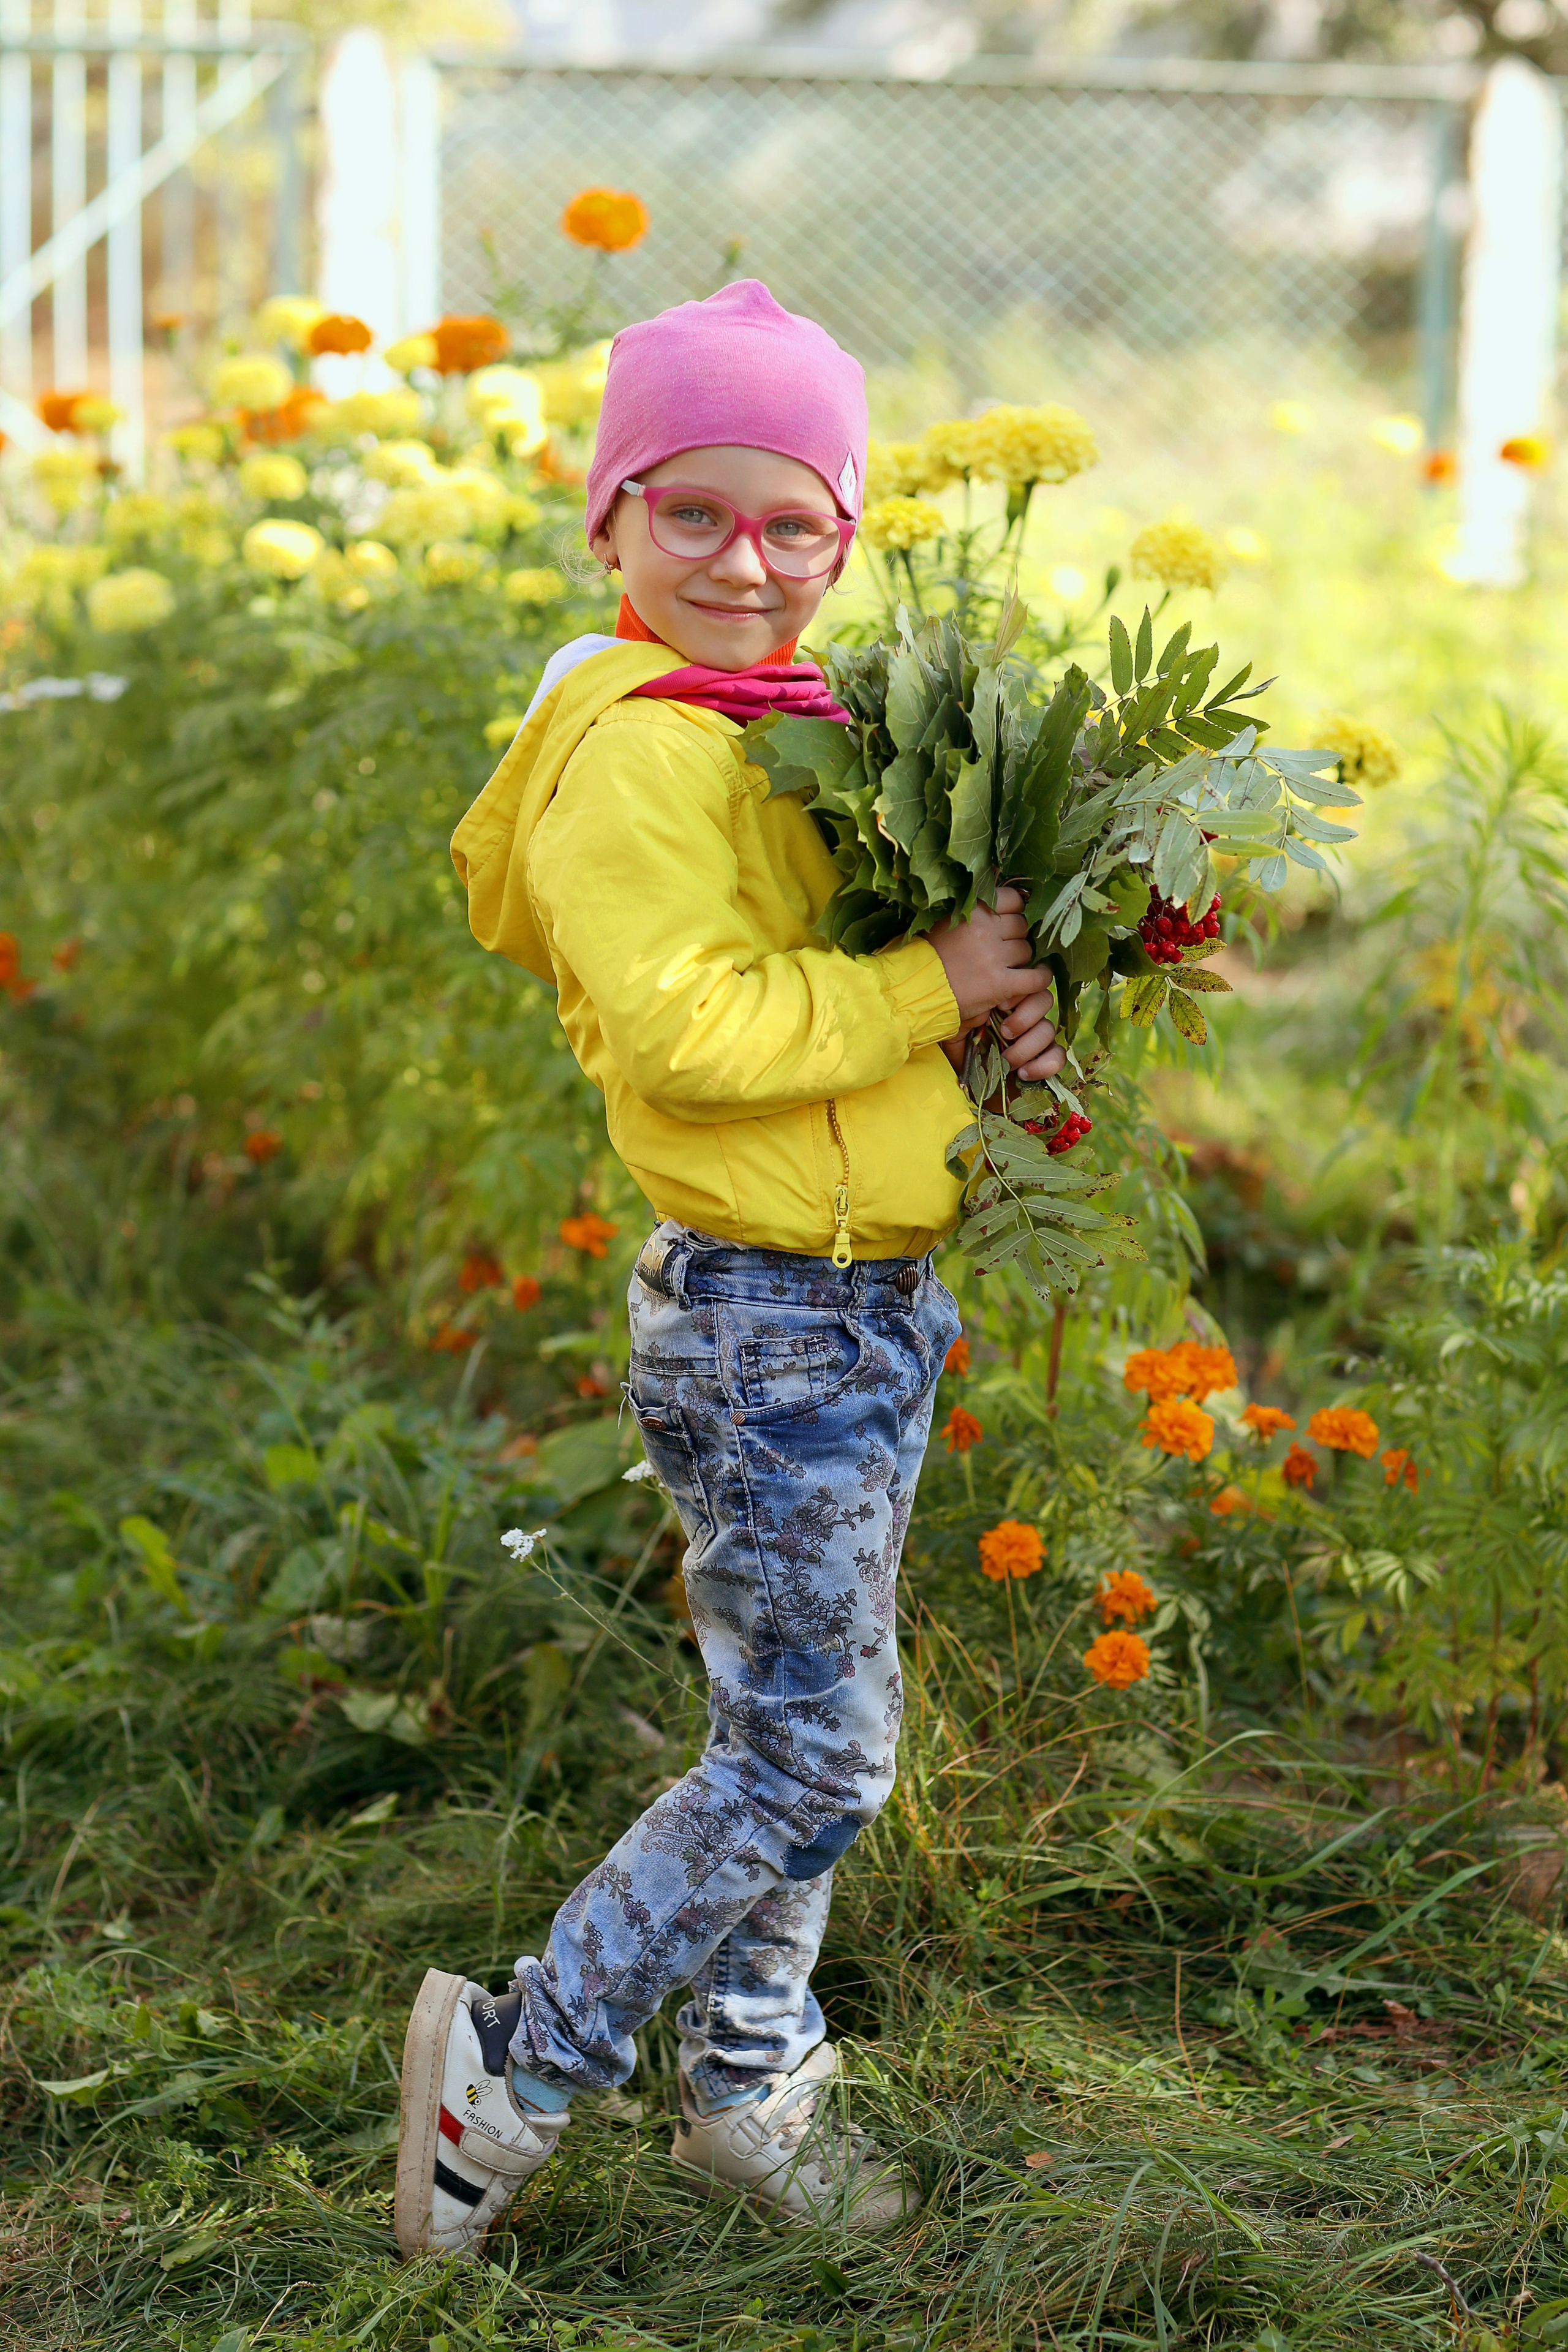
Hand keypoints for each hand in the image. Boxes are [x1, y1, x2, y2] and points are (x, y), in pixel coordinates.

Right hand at [931, 887, 1066, 1084]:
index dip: (1013, 911)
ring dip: (1020, 959)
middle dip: (1015, 937)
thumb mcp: (942, 921)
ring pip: (1027, 950)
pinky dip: (1040, 978)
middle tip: (1002, 949)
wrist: (911, 989)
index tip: (1006, 921)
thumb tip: (996, 904)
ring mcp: (994, 956)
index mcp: (972, 909)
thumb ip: (969, 911)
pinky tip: (1036, 978)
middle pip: (1021, 926)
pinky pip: (1035, 978)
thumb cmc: (922, 956)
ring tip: (1006, 967)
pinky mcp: (1000, 983)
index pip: (1013, 900)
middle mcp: (986, 929)